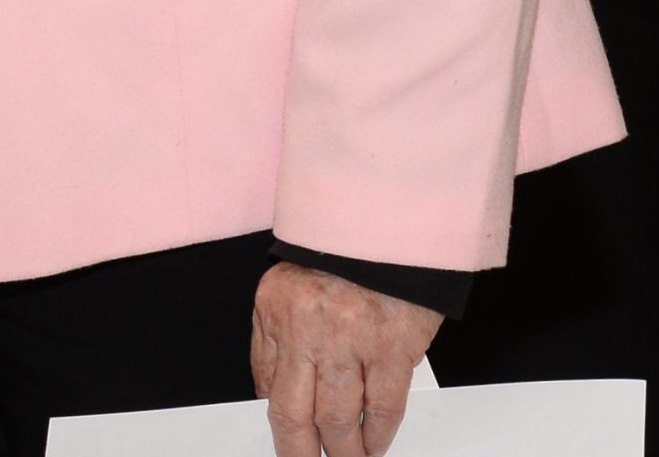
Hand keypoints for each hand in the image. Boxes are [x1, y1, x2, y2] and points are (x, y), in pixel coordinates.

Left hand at [251, 262, 440, 455]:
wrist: (388, 225)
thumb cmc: (338, 258)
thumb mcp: (286, 291)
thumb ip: (273, 344)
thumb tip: (268, 400)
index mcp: (276, 309)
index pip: (267, 389)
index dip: (279, 432)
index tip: (288, 450)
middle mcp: (307, 325)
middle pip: (295, 414)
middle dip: (301, 455)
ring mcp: (350, 338)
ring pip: (339, 420)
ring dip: (345, 452)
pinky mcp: (392, 346)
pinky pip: (383, 408)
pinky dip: (380, 435)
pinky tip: (376, 444)